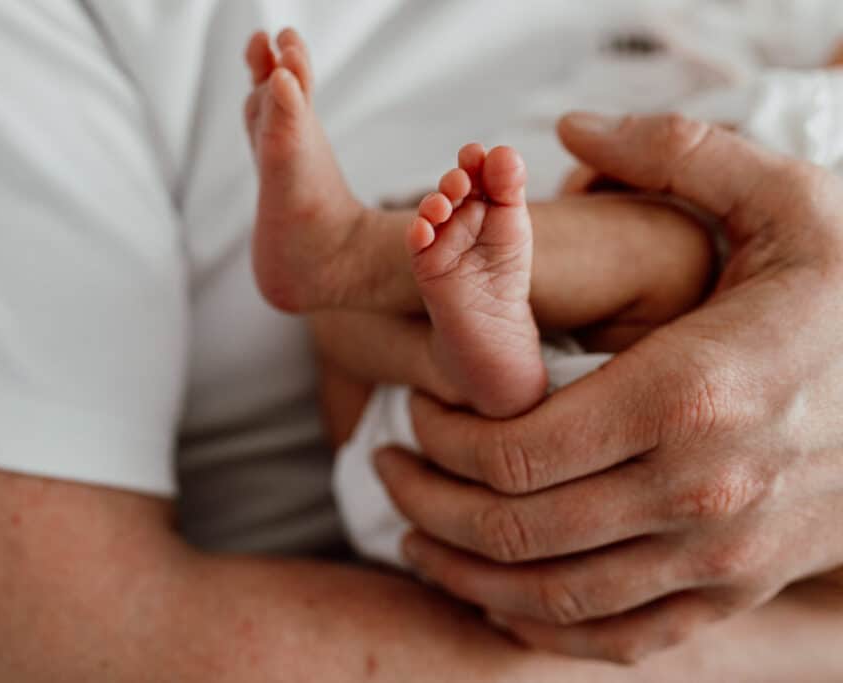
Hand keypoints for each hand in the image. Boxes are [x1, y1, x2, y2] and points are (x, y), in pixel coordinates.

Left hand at [376, 112, 842, 662]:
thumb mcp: (789, 205)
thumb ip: (680, 153)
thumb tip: (572, 124)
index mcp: (690, 394)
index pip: (513, 445)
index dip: (439, 435)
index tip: (414, 404)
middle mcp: (699, 493)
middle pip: (514, 527)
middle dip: (427, 500)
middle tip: (387, 465)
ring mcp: (719, 559)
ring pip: (550, 597)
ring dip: (461, 571)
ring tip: (412, 535)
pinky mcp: (733, 594)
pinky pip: (614, 639)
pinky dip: (537, 627)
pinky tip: (493, 596)